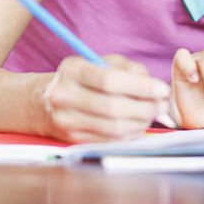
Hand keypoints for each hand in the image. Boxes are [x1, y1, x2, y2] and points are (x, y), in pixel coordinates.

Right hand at [40, 54, 171, 142]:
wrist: (41, 101)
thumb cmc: (80, 78)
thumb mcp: (98, 62)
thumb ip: (127, 68)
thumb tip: (152, 85)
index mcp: (72, 70)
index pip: (109, 80)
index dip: (140, 87)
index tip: (162, 89)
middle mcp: (65, 96)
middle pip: (112, 107)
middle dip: (145, 107)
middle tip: (163, 104)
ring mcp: (66, 120)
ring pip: (112, 128)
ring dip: (141, 123)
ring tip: (154, 114)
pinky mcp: (72, 139)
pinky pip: (108, 140)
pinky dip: (130, 134)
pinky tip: (139, 125)